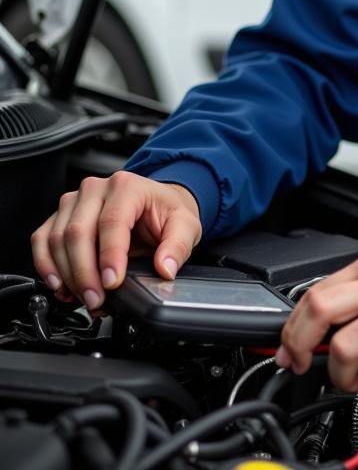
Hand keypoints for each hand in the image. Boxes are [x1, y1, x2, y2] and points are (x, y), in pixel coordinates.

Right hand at [30, 171, 201, 309]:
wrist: (156, 203)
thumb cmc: (165, 212)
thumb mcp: (185, 225)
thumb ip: (178, 246)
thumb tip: (165, 268)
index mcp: (127, 186)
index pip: (111, 222)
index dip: (109, 256)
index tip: (112, 283)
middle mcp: (96, 189)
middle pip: (78, 232)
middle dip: (85, 273)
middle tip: (97, 300)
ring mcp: (74, 201)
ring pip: (57, 239)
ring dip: (66, 275)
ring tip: (84, 299)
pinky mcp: (60, 216)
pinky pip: (42, 240)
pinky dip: (46, 266)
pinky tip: (60, 286)